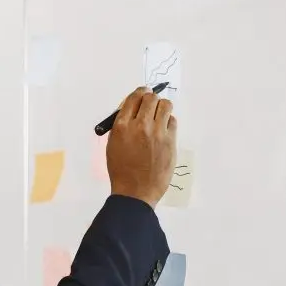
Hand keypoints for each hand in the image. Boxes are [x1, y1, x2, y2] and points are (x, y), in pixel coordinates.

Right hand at [105, 86, 176, 207]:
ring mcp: (157, 133)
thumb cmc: (121, 170)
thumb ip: (122, 126)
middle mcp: (140, 126)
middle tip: (150, 103)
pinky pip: (172, 121)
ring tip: (159, 115)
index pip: (133, 98)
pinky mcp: (170, 141)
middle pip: (150, 98)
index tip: (142, 94)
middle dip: (150, 98)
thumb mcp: (113, 145)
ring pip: (165, 105)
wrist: (135, 191)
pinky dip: (168, 122)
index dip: (139, 93)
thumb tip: (132, 110)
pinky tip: (163, 130)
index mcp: (121, 126)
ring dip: (161, 107)